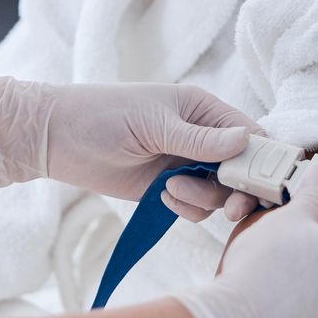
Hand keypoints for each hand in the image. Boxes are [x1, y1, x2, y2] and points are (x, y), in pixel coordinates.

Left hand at [0, 77, 256, 210]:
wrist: (56, 138)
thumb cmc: (102, 115)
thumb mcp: (153, 124)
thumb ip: (199, 140)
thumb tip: (245, 142)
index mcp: (203, 110)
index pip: (250, 135)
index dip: (261, 161)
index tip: (258, 185)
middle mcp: (200, 137)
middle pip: (241, 170)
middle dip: (237, 190)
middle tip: (230, 208)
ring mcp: (184, 164)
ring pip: (219, 192)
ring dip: (203, 198)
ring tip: (170, 189)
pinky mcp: (167, 187)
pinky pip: (195, 206)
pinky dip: (186, 208)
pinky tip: (162, 197)